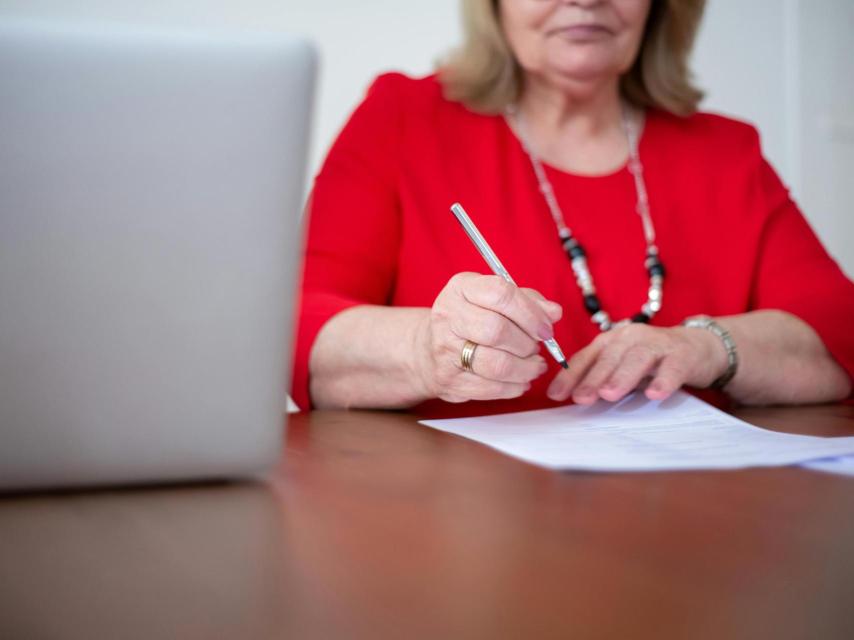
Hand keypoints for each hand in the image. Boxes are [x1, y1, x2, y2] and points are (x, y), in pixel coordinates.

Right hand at [414, 272, 561, 402]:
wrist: (428, 349)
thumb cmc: (471, 319)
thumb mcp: (494, 299)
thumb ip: (527, 301)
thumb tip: (554, 313)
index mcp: (461, 288)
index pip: (500, 294)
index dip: (530, 313)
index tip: (546, 328)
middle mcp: (448, 316)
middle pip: (497, 331)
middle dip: (527, 344)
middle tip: (536, 348)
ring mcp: (444, 350)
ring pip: (497, 365)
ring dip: (526, 369)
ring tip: (534, 366)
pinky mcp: (448, 380)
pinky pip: (491, 388)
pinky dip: (514, 387)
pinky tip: (520, 380)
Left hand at [546, 323, 728, 404]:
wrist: (697, 347)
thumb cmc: (651, 360)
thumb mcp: (622, 367)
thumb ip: (600, 378)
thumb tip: (572, 400)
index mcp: (611, 341)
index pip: (585, 358)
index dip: (570, 376)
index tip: (555, 396)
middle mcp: (630, 338)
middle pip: (609, 358)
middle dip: (593, 378)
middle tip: (581, 398)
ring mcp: (657, 344)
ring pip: (637, 358)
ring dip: (622, 376)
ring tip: (610, 394)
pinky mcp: (682, 354)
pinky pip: (672, 367)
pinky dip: (664, 380)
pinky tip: (655, 394)